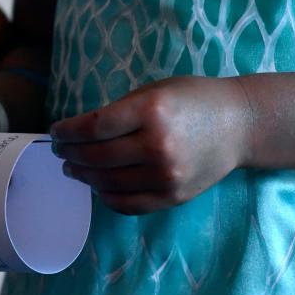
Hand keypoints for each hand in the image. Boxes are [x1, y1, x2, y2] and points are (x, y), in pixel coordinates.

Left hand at [51, 75, 252, 215]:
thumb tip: (80, 132)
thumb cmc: (195, 99)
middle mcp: (158, 145)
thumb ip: (121, 111)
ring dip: (83, 176)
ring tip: (73, 168)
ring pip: (107, 183)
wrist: (239, 125)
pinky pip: (128, 203)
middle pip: (96, 157)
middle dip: (69, 154)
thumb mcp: (156, 91)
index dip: (67, 131)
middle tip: (59, 151)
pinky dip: (106, 196)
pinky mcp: (172, 197)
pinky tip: (98, 186)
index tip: (55, 132)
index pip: (94, 127)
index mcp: (152, 111)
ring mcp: (166, 176)